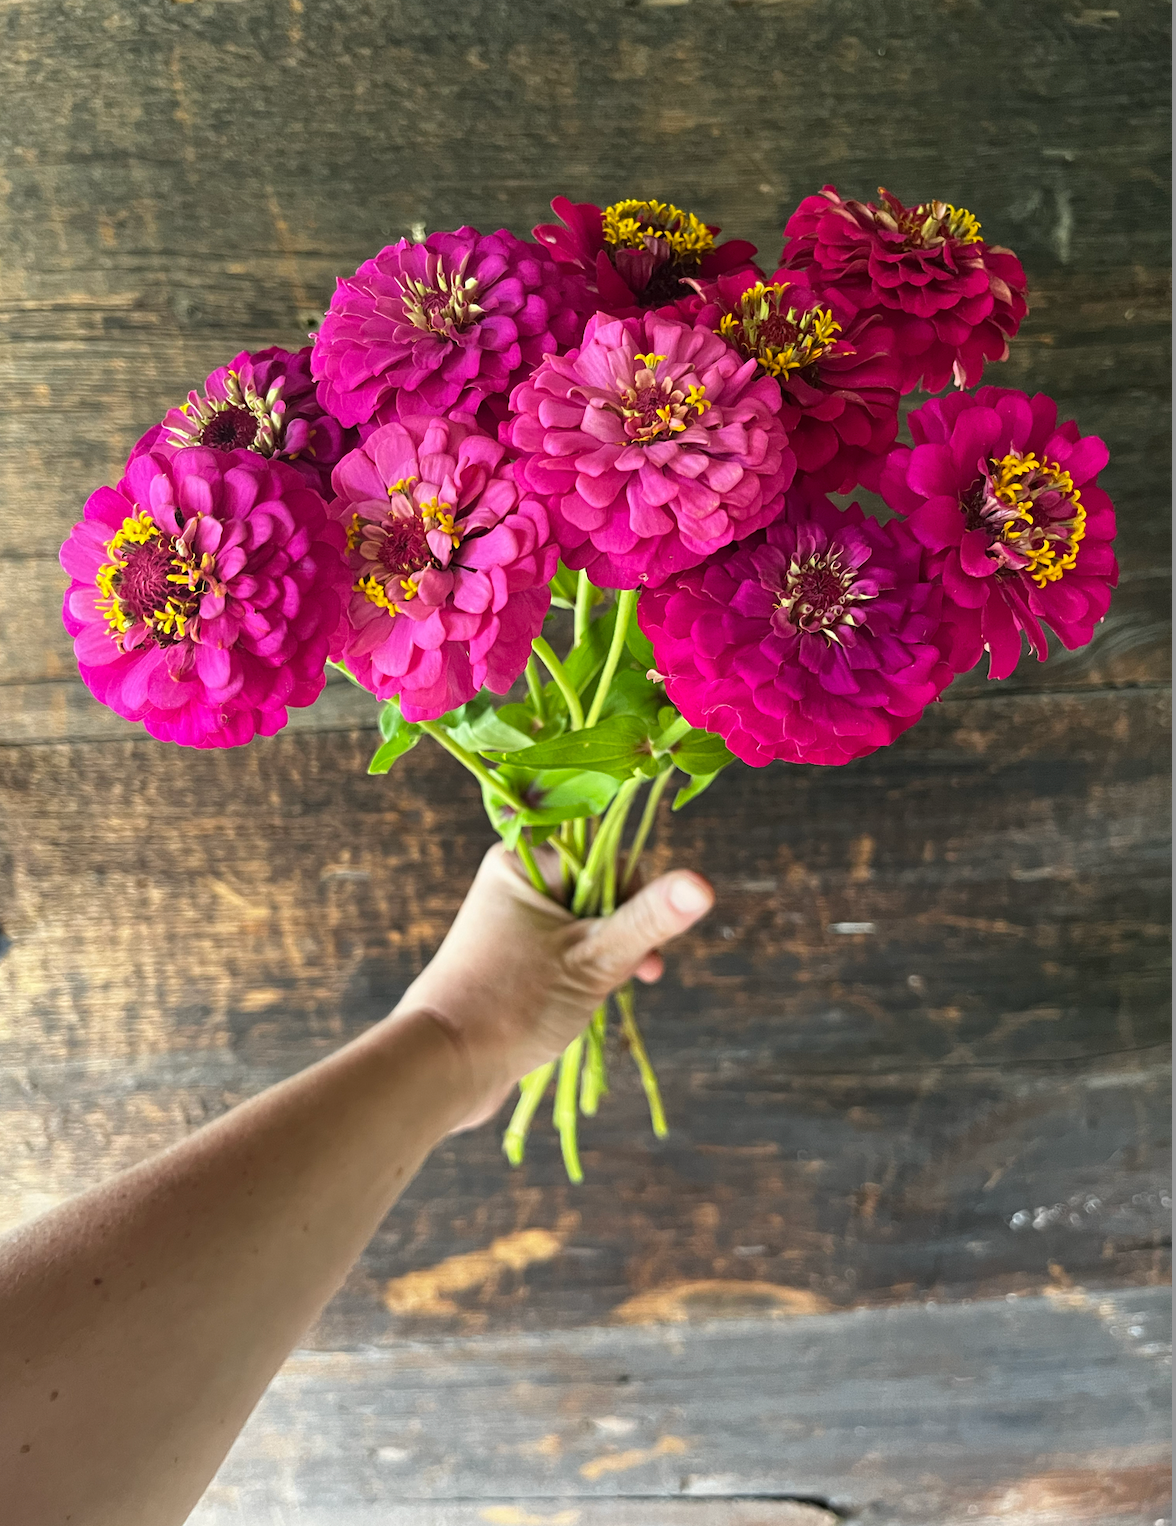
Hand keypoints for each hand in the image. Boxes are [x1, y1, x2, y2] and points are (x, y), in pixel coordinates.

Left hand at [394, 843, 713, 1128]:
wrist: (443, 1065)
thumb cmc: (513, 1004)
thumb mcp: (595, 959)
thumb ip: (650, 919)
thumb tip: (703, 883)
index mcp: (523, 862)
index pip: (607, 859)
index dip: (636, 900)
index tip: (644, 945)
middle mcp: (513, 883)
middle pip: (599, 894)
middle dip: (623, 937)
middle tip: (635, 975)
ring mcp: (510, 923)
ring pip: (585, 929)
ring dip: (606, 962)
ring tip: (607, 996)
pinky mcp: (510, 959)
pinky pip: (564, 954)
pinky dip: (583, 976)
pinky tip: (585, 1004)